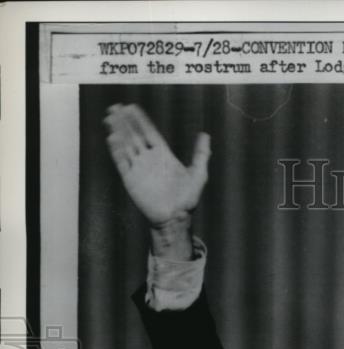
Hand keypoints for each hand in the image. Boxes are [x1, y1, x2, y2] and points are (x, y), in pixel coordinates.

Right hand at [104, 104, 210, 225]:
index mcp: (163, 155)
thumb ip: (201, 154)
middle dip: (125, 122)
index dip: (140, 121)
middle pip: (134, 136)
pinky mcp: (131, 179)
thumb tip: (205, 135)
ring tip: (110, 118)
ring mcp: (139, 168)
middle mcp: (149, 159)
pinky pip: (122, 162)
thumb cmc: (188, 198)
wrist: (175, 218)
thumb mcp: (198, 174)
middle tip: (116, 108)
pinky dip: (117, 150)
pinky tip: (112, 137)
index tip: (131, 108)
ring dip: (118, 131)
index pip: (149, 133)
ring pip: (126, 145)